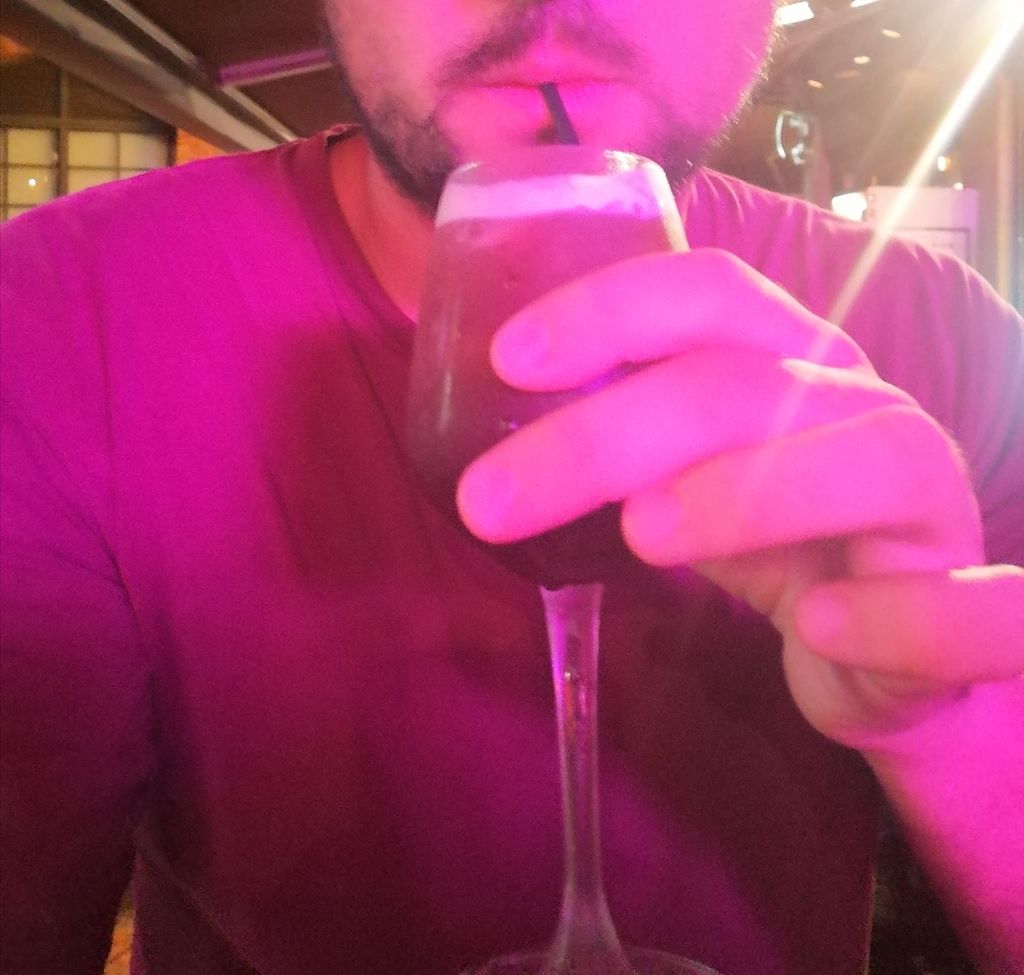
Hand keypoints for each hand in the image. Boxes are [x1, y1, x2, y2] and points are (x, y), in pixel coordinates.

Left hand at [456, 249, 1023, 750]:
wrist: (886, 642)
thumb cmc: (776, 540)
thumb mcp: (692, 480)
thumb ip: (627, 450)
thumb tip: (497, 441)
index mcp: (787, 362)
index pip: (708, 296)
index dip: (610, 311)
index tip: (509, 359)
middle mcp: (857, 405)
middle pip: (741, 387)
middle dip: (607, 434)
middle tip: (492, 496)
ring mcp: (925, 491)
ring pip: (861, 462)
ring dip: (744, 495)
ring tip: (641, 535)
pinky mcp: (969, 592)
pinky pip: (965, 604)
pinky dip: (897, 615)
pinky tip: (820, 628)